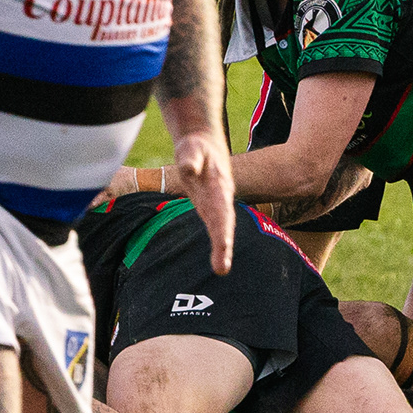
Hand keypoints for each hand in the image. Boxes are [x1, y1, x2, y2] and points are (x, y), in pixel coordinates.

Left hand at [171, 129, 235, 273]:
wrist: (202, 142)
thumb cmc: (196, 146)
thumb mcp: (191, 148)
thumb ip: (191, 158)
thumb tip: (188, 169)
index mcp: (219, 185)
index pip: (221, 208)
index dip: (222, 226)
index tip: (222, 243)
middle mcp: (221, 197)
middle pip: (224, 223)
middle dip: (223, 245)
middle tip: (222, 268)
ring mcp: (216, 203)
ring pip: (221, 227)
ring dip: (222, 248)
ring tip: (221, 270)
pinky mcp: (209, 207)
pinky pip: (215, 227)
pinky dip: (218, 244)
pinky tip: (218, 261)